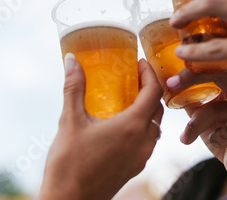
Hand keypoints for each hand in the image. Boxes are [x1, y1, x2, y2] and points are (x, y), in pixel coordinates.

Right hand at [39, 54, 162, 199]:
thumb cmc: (68, 164)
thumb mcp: (70, 121)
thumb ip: (74, 87)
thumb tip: (72, 60)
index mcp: (132, 126)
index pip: (153, 91)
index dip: (149, 73)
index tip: (139, 62)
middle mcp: (143, 141)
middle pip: (158, 107)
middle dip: (149, 88)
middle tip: (134, 76)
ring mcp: (142, 156)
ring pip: (155, 124)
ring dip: (148, 107)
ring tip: (129, 96)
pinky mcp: (136, 166)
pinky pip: (148, 139)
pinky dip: (143, 125)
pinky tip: (123, 122)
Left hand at [168, 69, 226, 180]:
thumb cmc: (224, 132)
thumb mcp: (202, 111)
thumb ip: (189, 97)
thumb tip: (165, 83)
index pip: (216, 61)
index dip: (195, 58)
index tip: (173, 63)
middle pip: (222, 73)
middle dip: (192, 76)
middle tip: (172, 84)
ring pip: (219, 108)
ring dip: (197, 122)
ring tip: (185, 136)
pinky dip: (216, 138)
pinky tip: (216, 141)